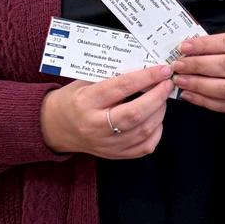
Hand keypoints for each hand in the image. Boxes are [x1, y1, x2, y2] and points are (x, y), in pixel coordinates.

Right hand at [40, 64, 173, 158]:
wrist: (56, 127)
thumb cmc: (74, 99)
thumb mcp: (86, 81)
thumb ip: (113, 76)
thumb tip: (146, 68)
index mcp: (86, 102)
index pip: (121, 87)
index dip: (146, 77)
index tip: (162, 70)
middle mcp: (95, 126)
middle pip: (135, 113)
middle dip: (158, 96)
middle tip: (168, 84)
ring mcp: (106, 144)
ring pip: (143, 130)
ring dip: (160, 112)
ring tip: (162, 98)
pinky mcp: (115, 155)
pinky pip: (145, 147)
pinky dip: (156, 131)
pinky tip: (156, 118)